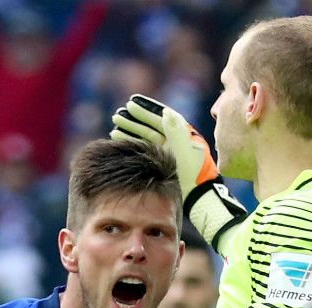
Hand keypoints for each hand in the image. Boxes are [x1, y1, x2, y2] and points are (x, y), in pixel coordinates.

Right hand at [110, 94, 244, 241]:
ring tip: (115, 125)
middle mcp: (175, 142)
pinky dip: (132, 143)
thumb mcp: (185, 152)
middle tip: (118, 115)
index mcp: (183, 136)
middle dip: (135, 119)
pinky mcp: (161, 164)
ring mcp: (167, 154)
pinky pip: (145, 149)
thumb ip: (176, 131)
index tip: (131, 103)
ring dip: (131, 130)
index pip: (163, 117)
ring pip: (146, 137)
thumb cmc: (194, 176)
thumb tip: (165, 112)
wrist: (196, 199)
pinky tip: (119, 139)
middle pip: (153, 126)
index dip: (147, 109)